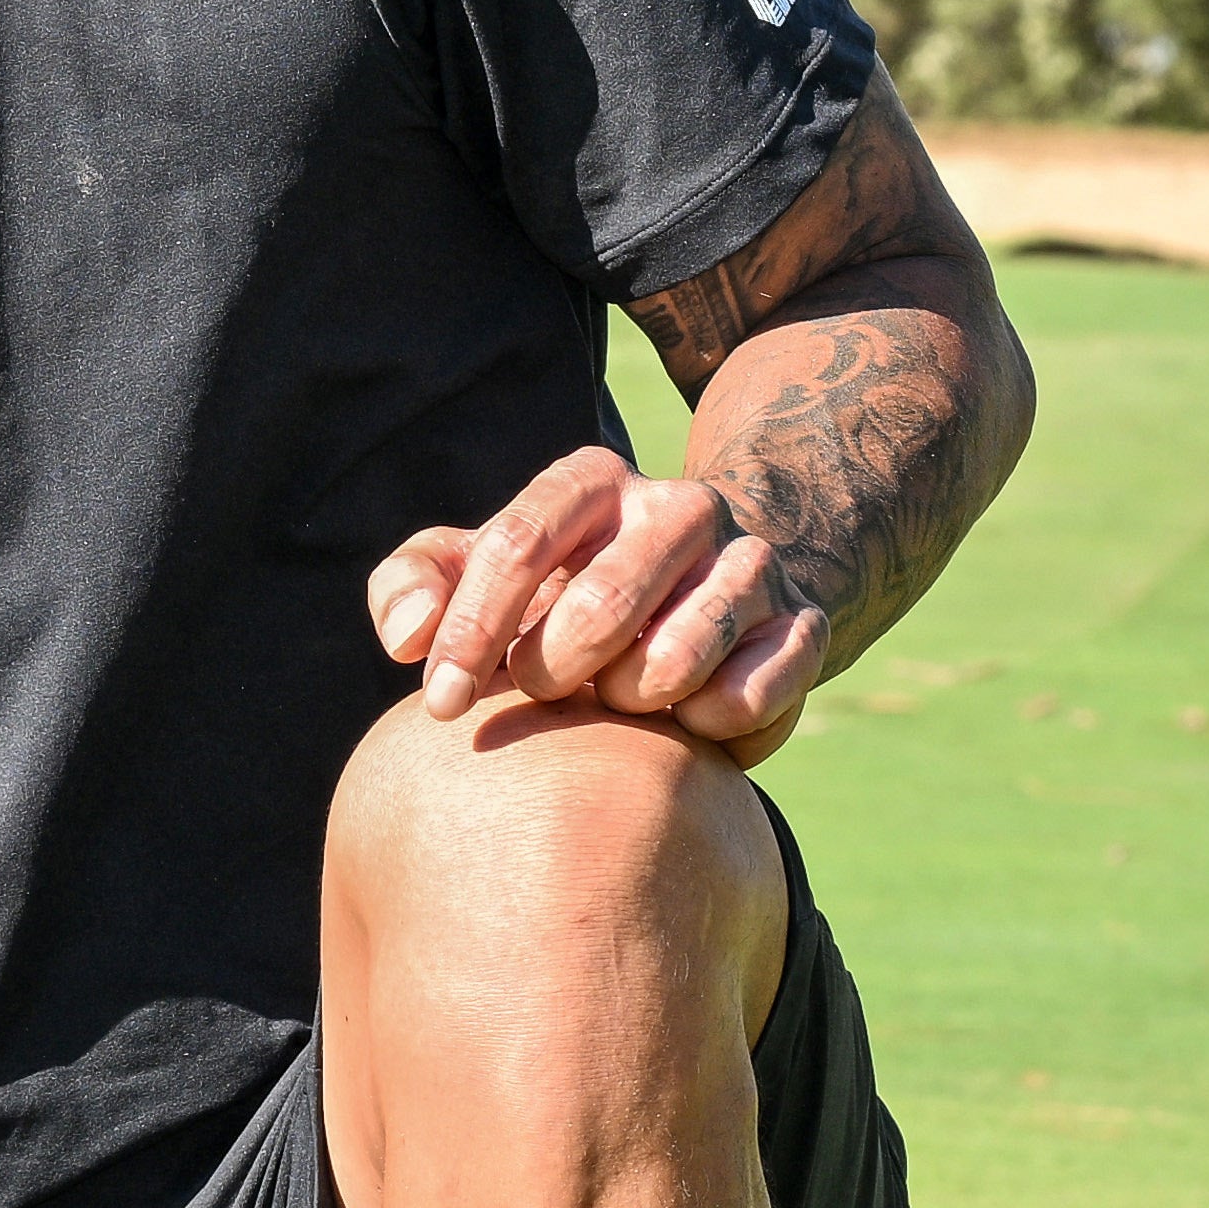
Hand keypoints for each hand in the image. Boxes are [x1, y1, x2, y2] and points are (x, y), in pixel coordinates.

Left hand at [369, 443, 824, 766]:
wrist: (693, 607)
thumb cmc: (552, 597)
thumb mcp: (473, 577)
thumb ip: (411, 586)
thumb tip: (405, 638)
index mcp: (591, 479)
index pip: (518, 544)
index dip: (472, 632)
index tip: (442, 705)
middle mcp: (681, 505)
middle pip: (599, 608)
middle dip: (552, 674)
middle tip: (546, 693)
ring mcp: (751, 561)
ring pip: (675, 661)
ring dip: (626, 702)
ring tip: (616, 696)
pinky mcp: (802, 625)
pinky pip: (747, 698)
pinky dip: (702, 728)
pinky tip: (684, 721)